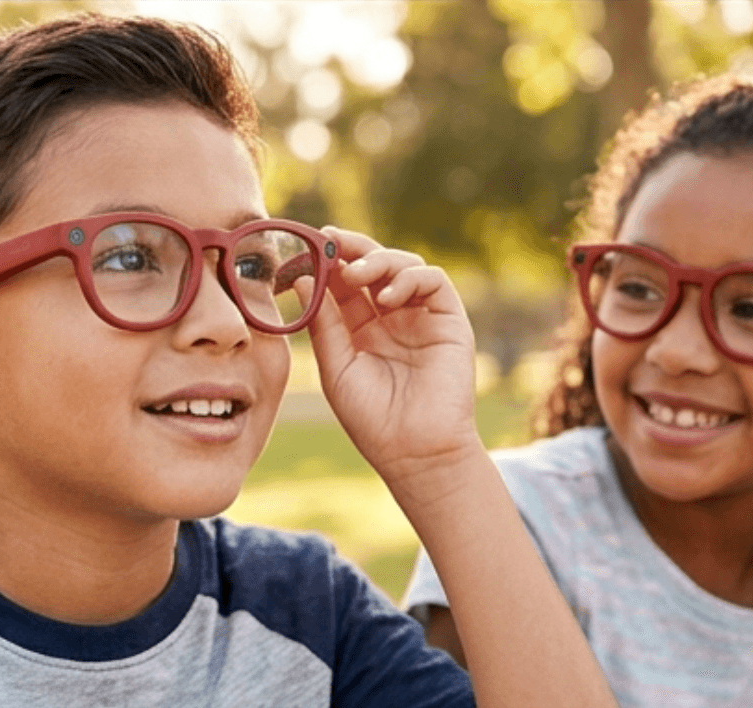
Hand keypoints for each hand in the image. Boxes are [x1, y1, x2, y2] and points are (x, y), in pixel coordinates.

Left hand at [301, 227, 482, 484]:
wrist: (414, 451)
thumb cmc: (372, 418)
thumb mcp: (336, 367)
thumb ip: (324, 323)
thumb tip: (304, 278)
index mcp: (360, 328)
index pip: (344, 283)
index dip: (327, 261)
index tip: (306, 246)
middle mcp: (391, 317)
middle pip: (372, 265)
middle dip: (351, 248)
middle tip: (330, 241)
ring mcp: (420, 316)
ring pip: (403, 264)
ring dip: (377, 261)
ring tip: (355, 275)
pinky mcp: (449, 319)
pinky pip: (433, 281)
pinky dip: (409, 278)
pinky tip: (387, 298)